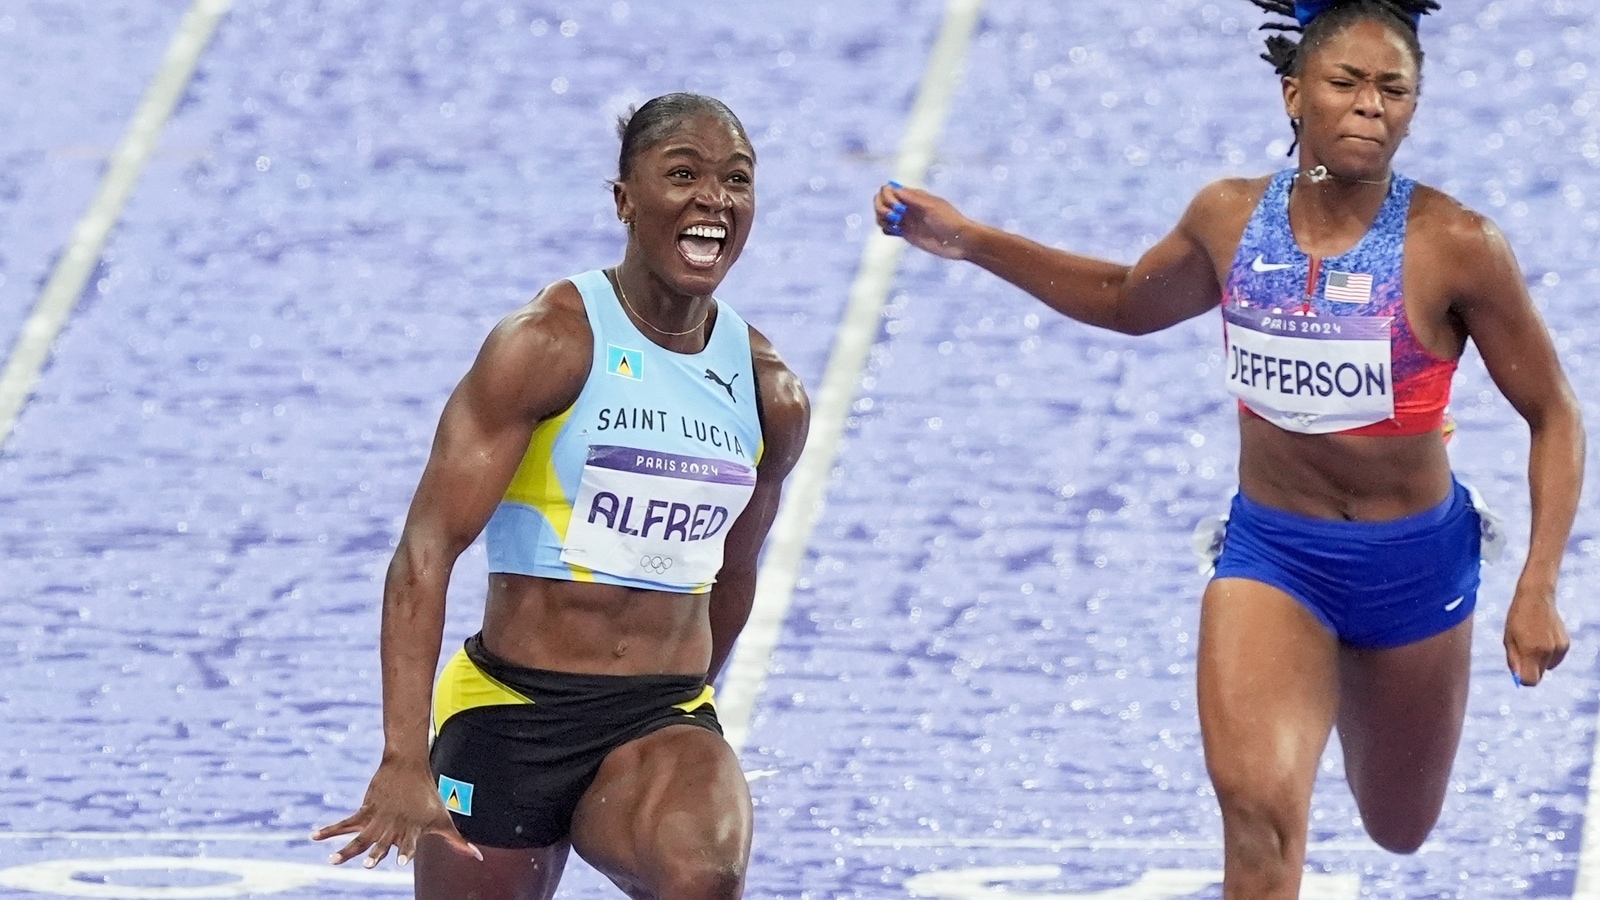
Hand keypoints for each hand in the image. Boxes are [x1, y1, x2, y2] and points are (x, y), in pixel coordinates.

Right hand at [311, 758, 481, 867]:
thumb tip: (479, 857)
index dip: (407, 850)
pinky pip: (345, 823)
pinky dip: (329, 830)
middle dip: (376, 853)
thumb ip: (458, 842)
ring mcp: (378, 818)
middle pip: (382, 842)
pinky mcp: (365, 811)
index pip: (410, 842)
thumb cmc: (429, 797)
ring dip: (346, 849)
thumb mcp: (444, 820)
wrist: (408, 765)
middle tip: (369, 864)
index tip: (403, 861)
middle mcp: (394, 826)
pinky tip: (313, 837)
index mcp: (412, 829)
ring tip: (332, 862)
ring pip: (360, 837)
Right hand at [873, 181, 975, 259]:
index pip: (888, 189)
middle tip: (893, 218)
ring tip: (893, 226)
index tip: (897, 208)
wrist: (959, 241)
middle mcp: (907, 206)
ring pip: (882, 215)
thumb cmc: (950, 221)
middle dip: (880, 208)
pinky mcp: (906, 234)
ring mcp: (906, 220)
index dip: (887, 197)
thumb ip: (913, 198)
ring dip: (881, 219)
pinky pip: (888, 229)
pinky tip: (895, 232)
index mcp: (913, 195)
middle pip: (881, 201)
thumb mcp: (932, 207)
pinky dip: (886, 229)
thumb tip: (892, 188)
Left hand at [1503, 580, 1568, 686]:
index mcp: (1531, 650)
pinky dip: (1547, 655)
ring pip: (1547, 668)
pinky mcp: (1565, 644)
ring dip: (1539, 661)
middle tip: (1522, 653)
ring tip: (1531, 642)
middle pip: (1539, 675)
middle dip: (1530, 670)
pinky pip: (1554, 659)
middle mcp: (1548, 651)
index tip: (1517, 671)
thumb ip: (1513, 660)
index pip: (1531, 680)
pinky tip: (1541, 639)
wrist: (1536, 597)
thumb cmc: (1517, 617)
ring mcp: (1559, 648)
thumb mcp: (1508, 639)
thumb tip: (1518, 678)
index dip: (1522, 679)